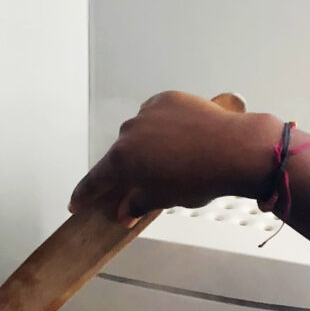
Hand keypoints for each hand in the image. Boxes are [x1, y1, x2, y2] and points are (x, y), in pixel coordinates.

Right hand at [69, 92, 280, 225]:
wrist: (233, 150)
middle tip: (149, 178)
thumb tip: (125, 212)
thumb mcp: (165, 198)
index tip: (76, 203)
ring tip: (175, 156)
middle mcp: (128, 132)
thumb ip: (138, 204)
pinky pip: (156, 113)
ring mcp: (147, 112)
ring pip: (139, 132)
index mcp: (122, 160)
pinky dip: (162, 124)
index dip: (84, 194)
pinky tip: (180, 135)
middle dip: (131, 167)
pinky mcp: (167, 98)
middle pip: (121, 154)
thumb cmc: (199, 179)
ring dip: (148, 143)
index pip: (95, 180)